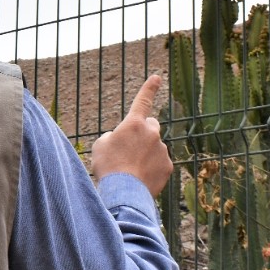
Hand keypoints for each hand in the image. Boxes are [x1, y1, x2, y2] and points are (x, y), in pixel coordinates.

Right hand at [91, 74, 174, 194]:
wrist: (123, 193)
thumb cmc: (108, 166)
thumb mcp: (101, 145)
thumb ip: (114, 136)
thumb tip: (121, 140)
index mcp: (134, 124)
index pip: (142, 100)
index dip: (149, 88)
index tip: (157, 77)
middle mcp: (152, 133)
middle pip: (151, 126)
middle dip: (144, 133)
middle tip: (130, 148)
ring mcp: (162, 150)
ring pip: (155, 147)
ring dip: (145, 154)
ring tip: (130, 170)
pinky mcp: (168, 166)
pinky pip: (160, 164)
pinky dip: (152, 169)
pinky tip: (140, 178)